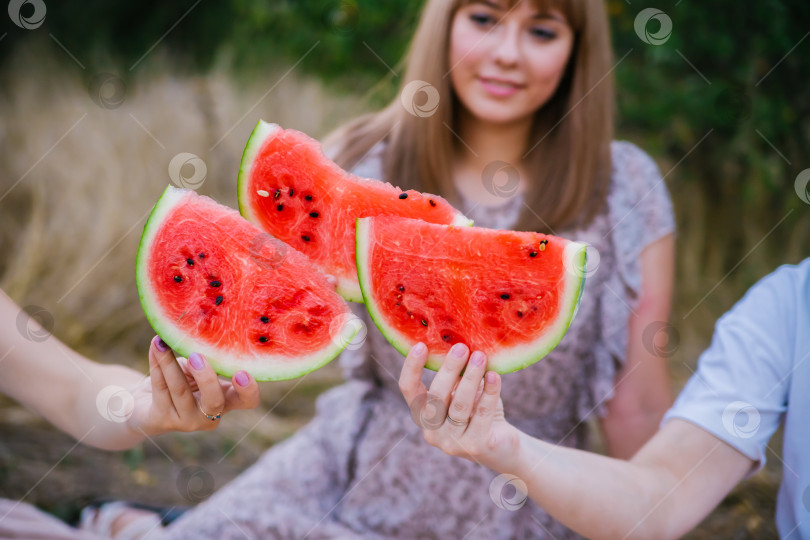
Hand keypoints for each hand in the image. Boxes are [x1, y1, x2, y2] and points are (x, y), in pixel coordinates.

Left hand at [127, 336, 260, 436]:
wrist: (147, 405)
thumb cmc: (180, 381)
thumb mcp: (196, 369)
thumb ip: (204, 357)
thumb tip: (200, 331)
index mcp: (227, 400)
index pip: (248, 401)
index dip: (248, 390)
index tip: (241, 372)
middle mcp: (210, 415)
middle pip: (214, 402)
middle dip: (206, 378)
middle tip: (196, 356)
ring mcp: (187, 421)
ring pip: (180, 391)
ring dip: (171, 363)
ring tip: (163, 342)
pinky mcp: (163, 420)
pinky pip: (160, 388)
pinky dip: (157, 363)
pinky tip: (155, 345)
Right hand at [399, 342, 521, 472]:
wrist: (503, 446)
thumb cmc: (477, 411)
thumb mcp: (461, 392)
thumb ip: (455, 376)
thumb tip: (456, 344)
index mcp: (423, 415)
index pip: (409, 390)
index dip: (412, 368)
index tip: (420, 345)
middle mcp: (432, 432)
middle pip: (436, 396)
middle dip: (449, 369)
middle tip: (461, 347)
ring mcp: (453, 443)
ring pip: (459, 405)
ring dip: (471, 377)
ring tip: (481, 356)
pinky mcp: (476, 447)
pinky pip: (482, 414)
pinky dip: (489, 392)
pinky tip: (494, 376)